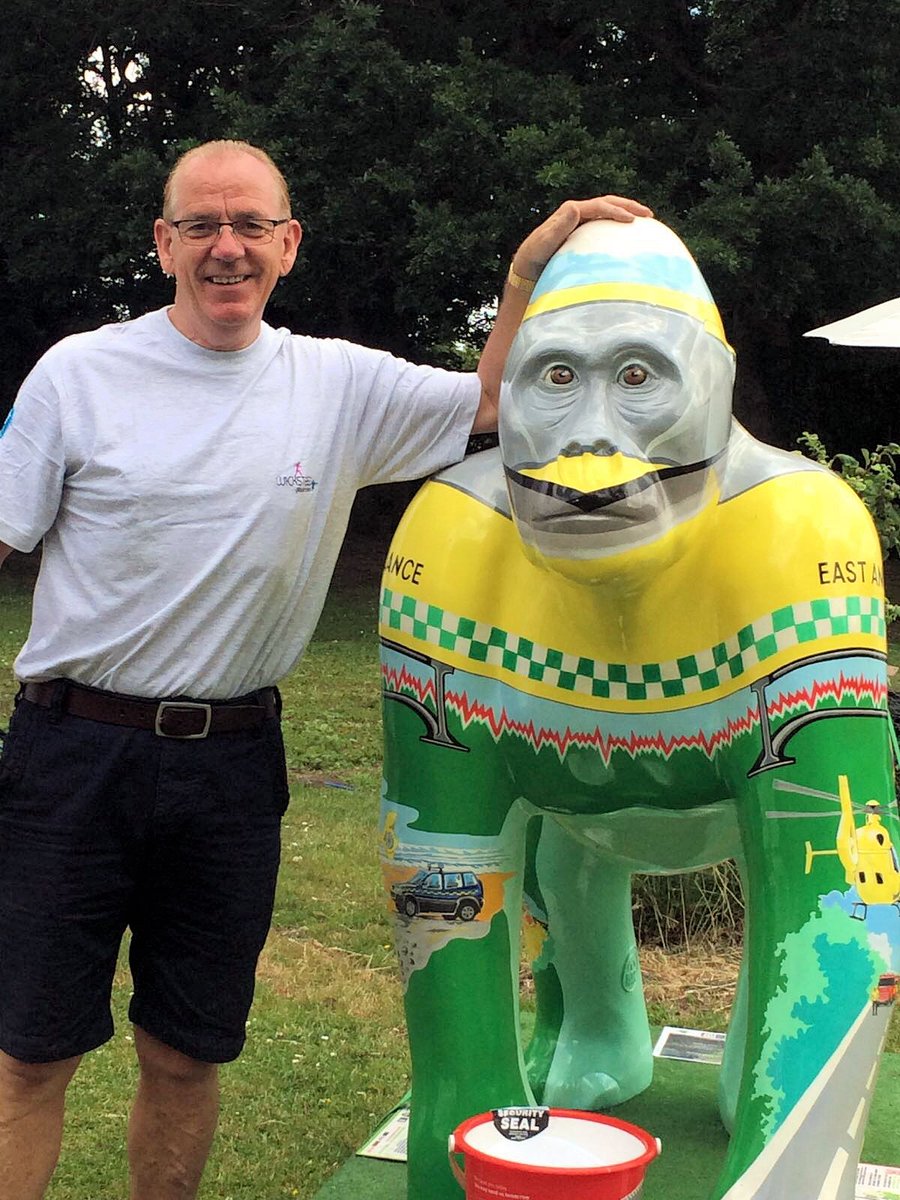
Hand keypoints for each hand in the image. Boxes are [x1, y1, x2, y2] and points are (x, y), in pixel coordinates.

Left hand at [511, 196, 653, 281]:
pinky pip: (605, 226)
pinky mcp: (584, 233)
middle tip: (648, 215)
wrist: (528, 266)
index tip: (631, 220)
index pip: (599, 206)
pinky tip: (632, 238)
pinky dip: (619, 227)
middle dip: (629, 206)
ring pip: (609, 212)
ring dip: (628, 213)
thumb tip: (574, 208)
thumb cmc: (535, 256)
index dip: (616, 211)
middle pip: (608, 203)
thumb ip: (558, 227)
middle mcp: (577, 213)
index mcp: (570, 212)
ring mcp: (582, 222)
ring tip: (647, 221)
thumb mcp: (544, 243)